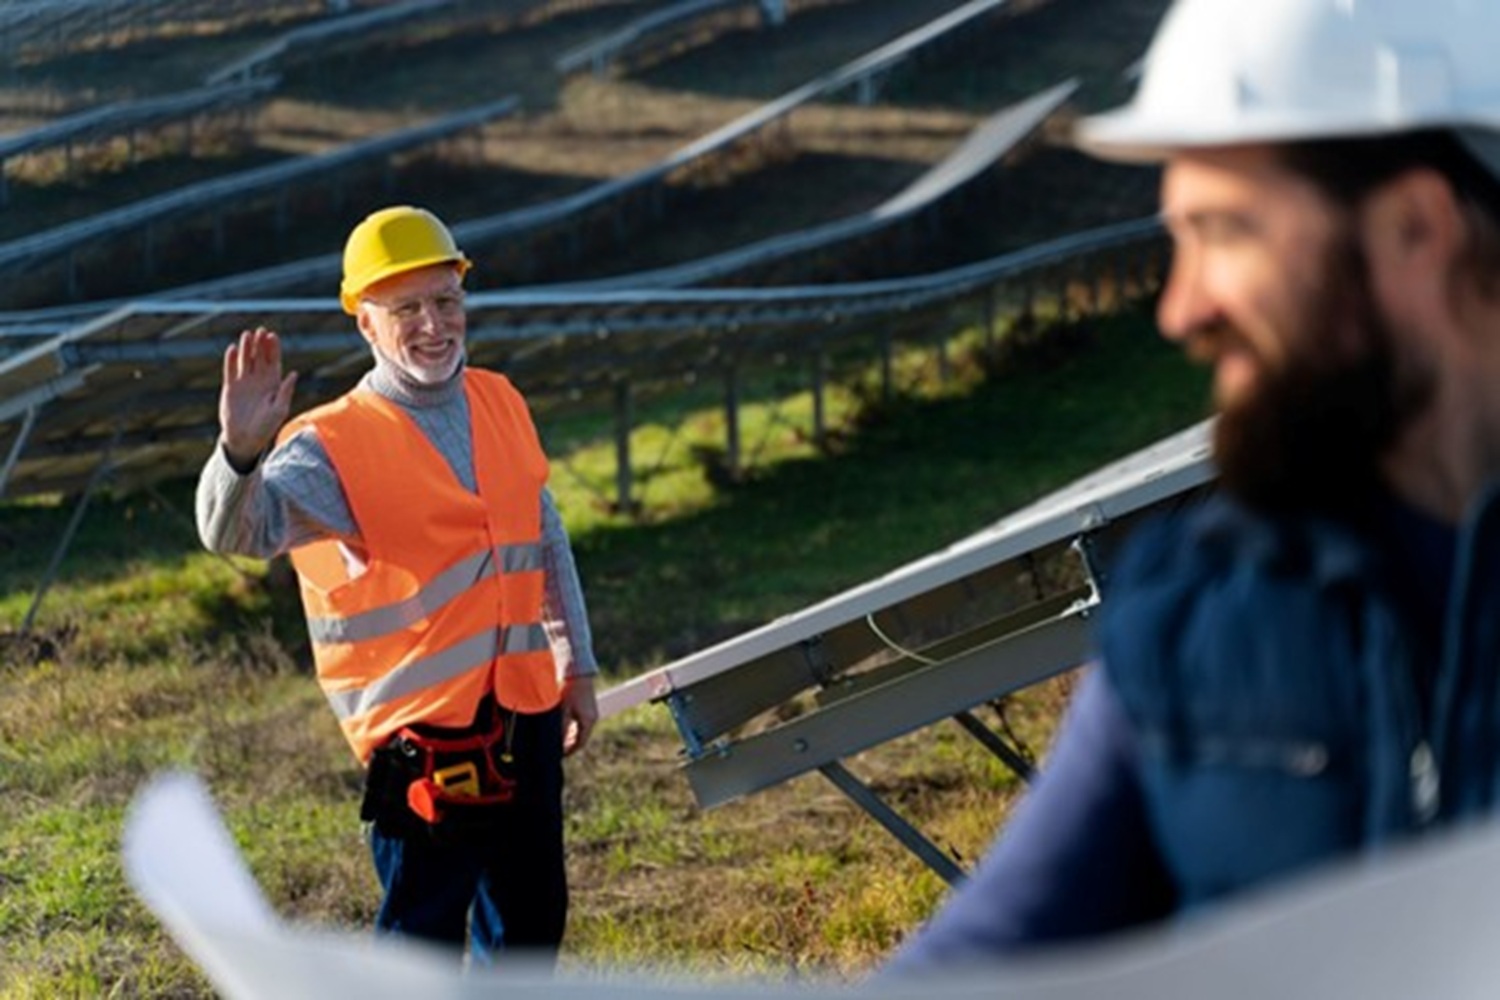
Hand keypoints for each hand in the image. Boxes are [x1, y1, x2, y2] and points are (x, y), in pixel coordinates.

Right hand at [220, 327, 296, 469]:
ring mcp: (244, 382)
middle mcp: (259, 380)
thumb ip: (285, 392)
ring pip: (245, 360)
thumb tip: (294, 373)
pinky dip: (231, 360)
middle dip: (260, 344)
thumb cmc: (266, 427)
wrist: (245, 439)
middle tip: (261, 330)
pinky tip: (233, 349)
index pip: (274, 362)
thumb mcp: (279, 410)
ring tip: (247, 335)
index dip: (273, 349)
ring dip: (247, 348)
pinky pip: (230, 370)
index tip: (273, 336)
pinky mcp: (230, 387)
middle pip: (260, 357)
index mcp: (273, 384)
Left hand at [560, 674, 598, 756]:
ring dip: (570, 735)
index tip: (559, 755)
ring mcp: (590, 711)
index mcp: (588, 721)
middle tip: (557, 748)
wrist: (576, 671)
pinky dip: (572, 726)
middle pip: (581, 737)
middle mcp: (592, 717)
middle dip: (569, 744)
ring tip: (558, 739)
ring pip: (580, 729)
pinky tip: (562, 725)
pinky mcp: (587, 705)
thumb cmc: (569, 690)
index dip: (569, 751)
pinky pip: (580, 721)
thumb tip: (557, 744)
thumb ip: (560, 729)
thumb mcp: (562, 711)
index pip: (580, 743)